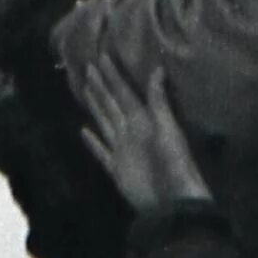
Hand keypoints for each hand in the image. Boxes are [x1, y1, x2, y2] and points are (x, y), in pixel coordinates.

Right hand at [77, 60, 210, 211]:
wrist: (173, 201)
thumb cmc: (175, 164)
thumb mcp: (168, 129)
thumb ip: (159, 101)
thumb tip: (158, 69)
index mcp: (143, 120)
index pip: (124, 92)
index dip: (113, 75)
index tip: (101, 57)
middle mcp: (131, 131)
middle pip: (112, 103)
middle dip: (100, 85)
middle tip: (88, 67)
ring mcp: (122, 149)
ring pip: (105, 122)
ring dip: (95, 106)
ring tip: (84, 89)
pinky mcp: (116, 169)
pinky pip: (101, 152)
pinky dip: (92, 142)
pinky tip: (83, 131)